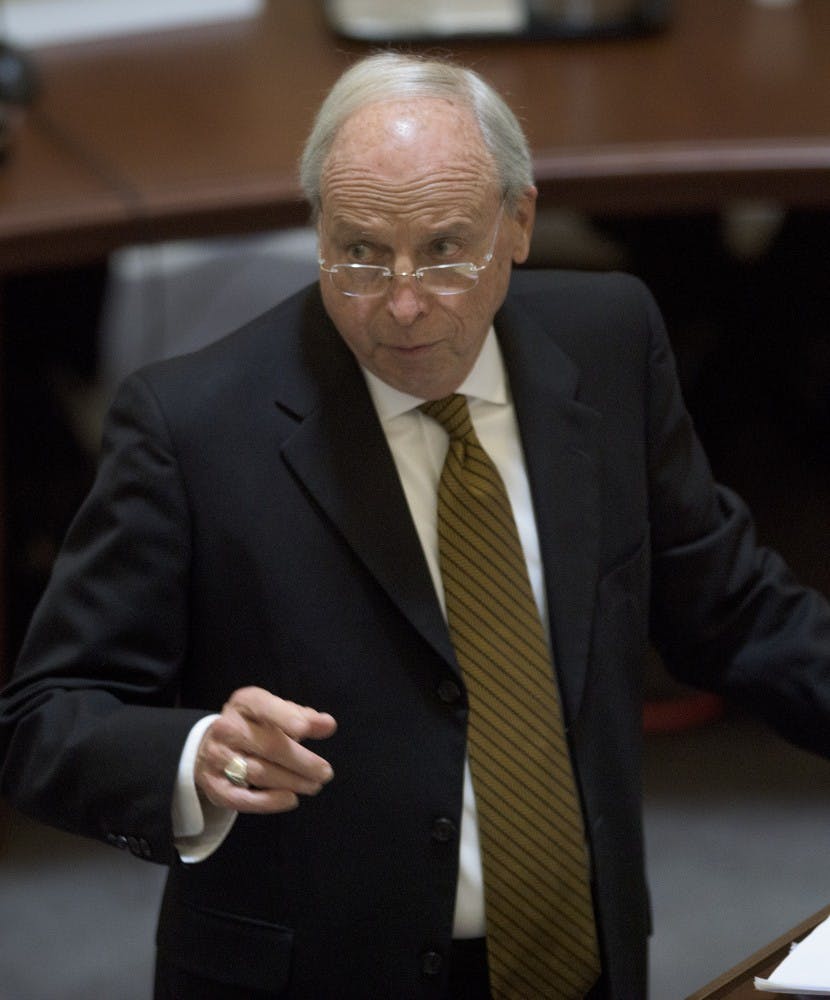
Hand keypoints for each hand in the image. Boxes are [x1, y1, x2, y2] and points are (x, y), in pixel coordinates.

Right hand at [195, 687, 336, 813]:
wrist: (210, 746)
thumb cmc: (254, 726)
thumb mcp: (276, 713)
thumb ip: (304, 717)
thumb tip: (329, 724)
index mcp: (244, 703)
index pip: (262, 706)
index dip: (283, 716)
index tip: (304, 728)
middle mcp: (226, 728)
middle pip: (267, 746)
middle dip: (300, 761)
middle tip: (325, 773)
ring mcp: (217, 757)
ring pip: (258, 772)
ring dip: (290, 781)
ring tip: (314, 785)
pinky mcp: (214, 786)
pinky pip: (241, 798)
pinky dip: (268, 801)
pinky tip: (290, 799)